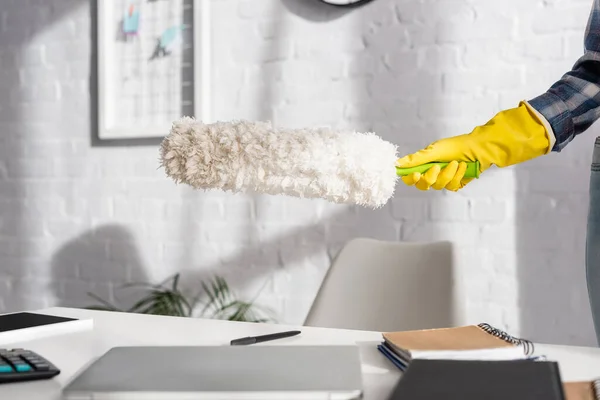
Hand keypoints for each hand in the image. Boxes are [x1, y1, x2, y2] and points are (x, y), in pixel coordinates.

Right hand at [396, 102, 551, 190]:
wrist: (479, 148)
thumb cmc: (457, 146)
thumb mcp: (434, 150)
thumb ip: (416, 159)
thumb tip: (396, 164)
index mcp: (424, 163)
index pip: (411, 177)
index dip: (410, 178)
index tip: (415, 174)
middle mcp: (432, 172)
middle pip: (423, 185)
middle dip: (430, 177)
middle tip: (437, 167)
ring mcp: (444, 179)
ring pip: (438, 186)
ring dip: (447, 174)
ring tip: (455, 163)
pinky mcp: (455, 184)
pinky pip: (451, 186)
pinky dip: (457, 176)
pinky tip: (463, 167)